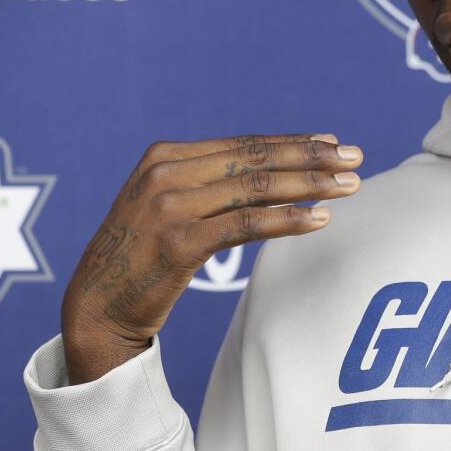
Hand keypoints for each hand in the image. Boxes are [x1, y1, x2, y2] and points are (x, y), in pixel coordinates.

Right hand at [60, 133, 361, 383]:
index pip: (244, 144)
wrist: (94, 308)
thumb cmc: (141, 256)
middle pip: (256, 159)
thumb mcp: (168, 204)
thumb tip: (275, 166)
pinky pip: (245, 225)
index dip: (292, 142)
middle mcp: (166, 173)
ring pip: (257, 188)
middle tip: (356, 157)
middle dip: (312, 157)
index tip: (333, 143)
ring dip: (310, 185)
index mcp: (165, 156)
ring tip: (349, 186)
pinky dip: (287, 219)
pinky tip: (319, 219)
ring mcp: (169, 206)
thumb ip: (210, 182)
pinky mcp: (177, 242)